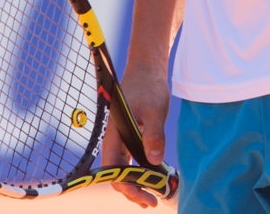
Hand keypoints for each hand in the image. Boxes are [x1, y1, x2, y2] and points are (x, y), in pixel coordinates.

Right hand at [104, 66, 169, 208]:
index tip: (145, 195)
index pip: (114, 170)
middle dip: (132, 190)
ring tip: (152, 195)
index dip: (128, 187)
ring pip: (123, 168)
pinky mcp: (129, 135)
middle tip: (151, 201)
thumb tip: (153, 161)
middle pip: (117, 174)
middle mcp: (114, 139)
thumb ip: (153, 134)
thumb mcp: (155, 109)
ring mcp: (121, 138)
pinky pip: (130, 159)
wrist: (147, 67)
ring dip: (136, 183)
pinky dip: (139, 170)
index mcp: (114, 134)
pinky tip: (151, 176)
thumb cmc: (149, 85)